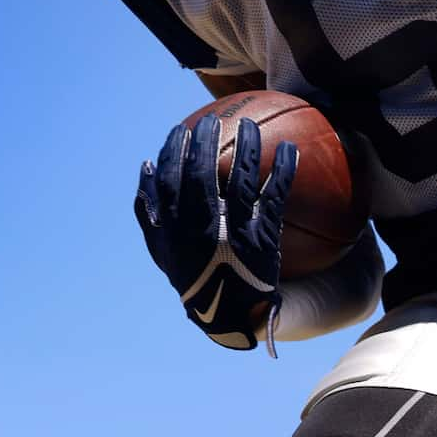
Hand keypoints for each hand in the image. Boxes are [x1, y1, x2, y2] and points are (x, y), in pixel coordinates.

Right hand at [134, 113, 296, 350]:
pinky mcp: (262, 237)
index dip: (175, 151)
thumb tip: (146, 166)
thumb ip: (148, 212)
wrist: (227, 316)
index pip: (170, 179)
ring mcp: (233, 230)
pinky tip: (290, 149)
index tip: (181, 130)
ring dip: (245, 144)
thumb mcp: (162, 251)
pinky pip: (274, 194)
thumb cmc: (195, 278)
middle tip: (214, 120)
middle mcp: (202, 225)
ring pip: (240, 176)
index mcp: (175, 228)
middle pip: (202, 172)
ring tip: (249, 122)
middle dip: (206, 140)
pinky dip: (283, 169)